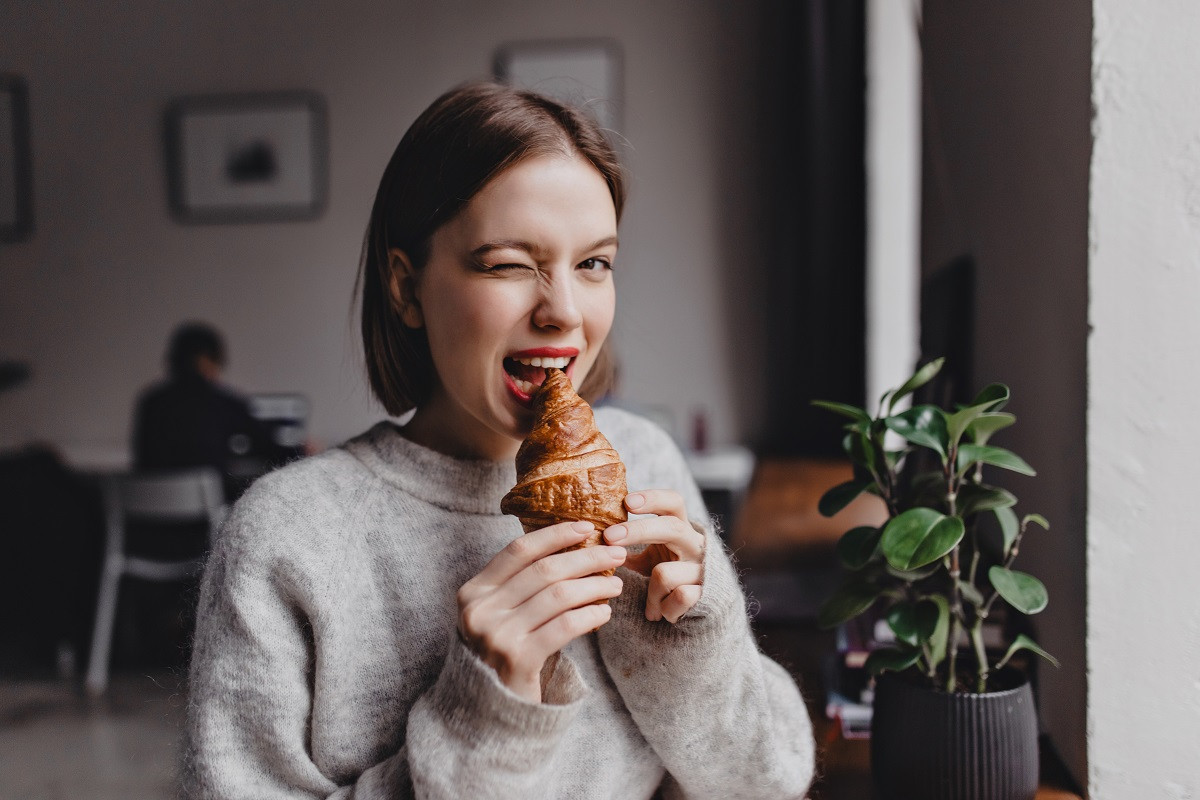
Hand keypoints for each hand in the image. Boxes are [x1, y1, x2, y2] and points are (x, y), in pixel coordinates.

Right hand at [457, 520, 625, 702]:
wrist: (489, 710)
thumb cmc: (504, 652)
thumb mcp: (500, 613)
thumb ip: (522, 584)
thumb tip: (575, 546)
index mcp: (474, 591)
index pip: (519, 551)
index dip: (555, 535)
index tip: (588, 527)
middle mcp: (480, 610)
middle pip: (544, 571)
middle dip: (586, 558)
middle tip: (615, 555)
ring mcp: (497, 635)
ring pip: (558, 596)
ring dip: (594, 586)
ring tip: (615, 585)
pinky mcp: (518, 660)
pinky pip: (565, 626)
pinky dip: (590, 615)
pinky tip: (604, 612)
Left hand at [603, 490, 704, 622]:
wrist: (696, 608)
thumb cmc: (666, 575)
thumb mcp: (649, 556)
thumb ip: (627, 545)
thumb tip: (588, 535)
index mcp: (680, 529)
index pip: (673, 502)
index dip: (652, 498)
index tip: (627, 502)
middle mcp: (695, 544)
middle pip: (671, 527)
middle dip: (637, 531)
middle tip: (609, 537)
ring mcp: (702, 568)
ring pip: (664, 574)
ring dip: (650, 592)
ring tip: (649, 605)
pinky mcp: (706, 593)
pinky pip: (678, 598)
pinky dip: (663, 608)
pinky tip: (661, 613)